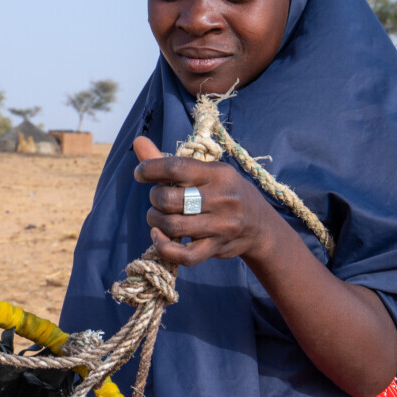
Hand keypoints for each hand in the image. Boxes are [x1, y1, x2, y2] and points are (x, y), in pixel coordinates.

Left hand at [132, 135, 280, 267]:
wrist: (259, 225)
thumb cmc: (224, 192)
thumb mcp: (206, 172)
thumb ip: (169, 162)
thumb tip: (137, 141)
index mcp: (218, 174)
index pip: (176, 168)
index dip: (150, 169)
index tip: (140, 173)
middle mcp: (222, 198)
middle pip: (170, 199)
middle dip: (154, 198)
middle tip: (157, 198)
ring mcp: (221, 226)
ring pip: (173, 225)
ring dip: (155, 221)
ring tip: (156, 217)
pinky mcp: (217, 248)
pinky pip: (184, 255)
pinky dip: (164, 247)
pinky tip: (158, 237)